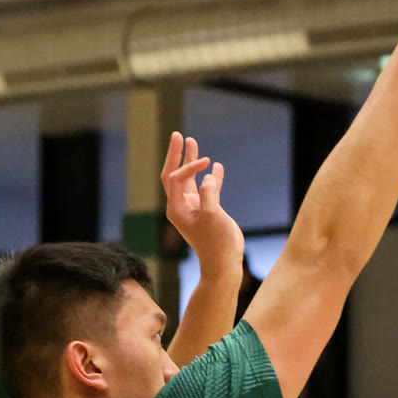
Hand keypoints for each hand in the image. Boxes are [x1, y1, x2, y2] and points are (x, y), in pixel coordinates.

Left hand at [161, 131, 243, 275]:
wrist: (224, 263)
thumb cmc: (216, 243)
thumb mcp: (212, 215)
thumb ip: (209, 193)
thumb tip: (209, 176)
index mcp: (176, 208)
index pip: (175, 178)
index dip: (189, 166)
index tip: (206, 163)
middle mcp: (181, 206)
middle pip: (174, 175)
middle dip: (176, 154)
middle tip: (178, 134)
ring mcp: (194, 208)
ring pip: (189, 179)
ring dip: (192, 160)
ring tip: (193, 141)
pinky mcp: (207, 211)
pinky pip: (207, 188)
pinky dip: (211, 176)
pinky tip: (216, 166)